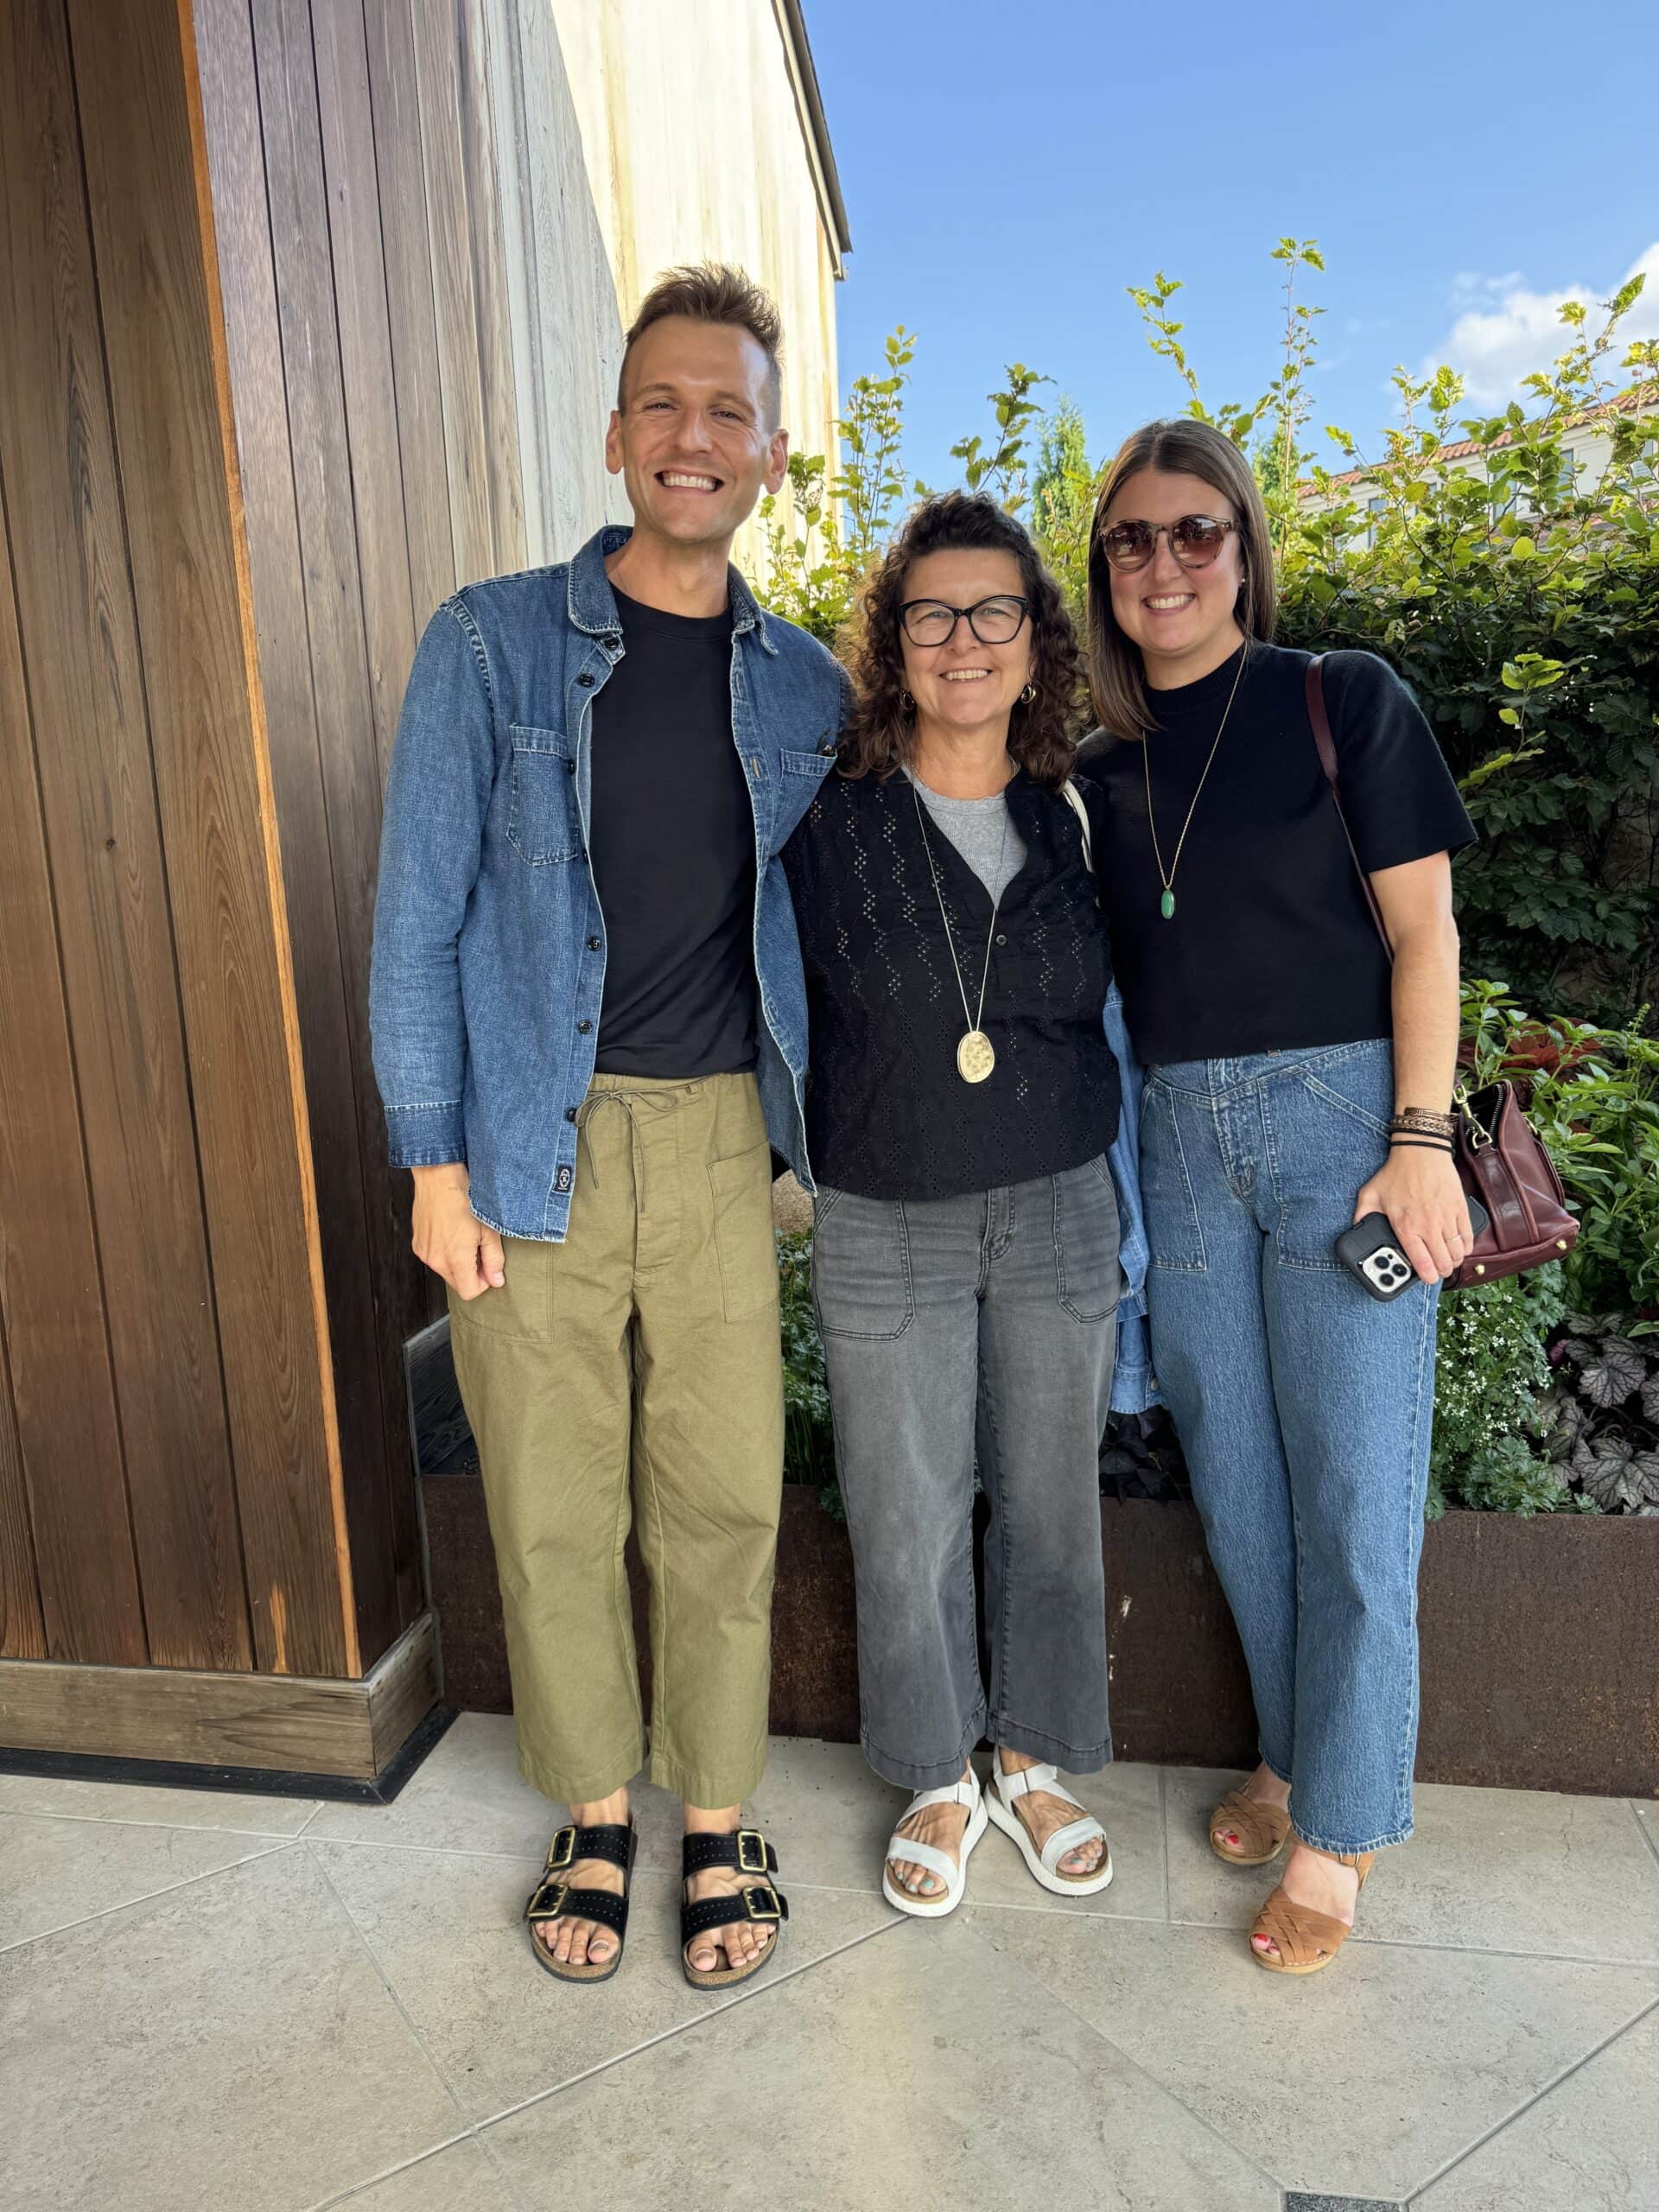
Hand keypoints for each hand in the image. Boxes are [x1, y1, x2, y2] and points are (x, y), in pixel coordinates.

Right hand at [411, 1164, 504, 1299]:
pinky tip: (451, 1232)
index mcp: (455, 1258)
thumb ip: (494, 1259)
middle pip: (456, 1283)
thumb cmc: (466, 1198)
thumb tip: (496, 1280)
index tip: (489, 1267)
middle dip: (471, 1273)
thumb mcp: (489, 1229)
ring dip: (457, 1262)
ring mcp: (423, 1251)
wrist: (439, 1176)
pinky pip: (434, 1257)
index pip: (469, 1292)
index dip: (483, 1283)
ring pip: (445, 1270)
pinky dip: (444, 1252)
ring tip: (465, 1236)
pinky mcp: (417, 1243)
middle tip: (479, 1248)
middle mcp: (435, 1259)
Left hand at [1355, 1148, 1471, 1283]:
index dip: (1426, 1276)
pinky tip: (1460, 1248)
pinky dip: (1465, 1247)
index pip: (1421, 1262)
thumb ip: (1362, 1215)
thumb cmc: (1396, 1173)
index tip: (1426, 1279)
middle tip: (1437, 1270)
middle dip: (1441, 1271)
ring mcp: (1447, 1219)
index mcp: (1406, 1226)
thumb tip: (1356, 1228)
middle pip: (1443, 1262)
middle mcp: (1429, 1226)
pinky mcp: (1460, 1210)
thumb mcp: (1370, 1194)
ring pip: (1457, 1253)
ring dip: (1453, 1261)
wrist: (1421, 1151)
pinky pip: (1468, 1237)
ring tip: (1447, 1261)